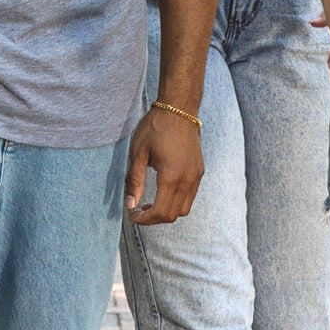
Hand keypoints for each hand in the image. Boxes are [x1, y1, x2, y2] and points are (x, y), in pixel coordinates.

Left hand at [125, 103, 203, 224]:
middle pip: (173, 215)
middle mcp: (188, 180)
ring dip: (167, 212)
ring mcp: (196, 176)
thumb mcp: (138, 153)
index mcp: (171, 176)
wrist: (178, 109)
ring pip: (184, 208)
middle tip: (138, 212)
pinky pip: (190, 196)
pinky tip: (163, 192)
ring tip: (150, 204)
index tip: (132, 216)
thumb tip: (130, 204)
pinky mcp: (199, 171)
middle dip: (154, 219)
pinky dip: (176, 202)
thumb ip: (134, 181)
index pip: (160, 212)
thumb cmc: (156, 127)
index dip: (144, 220)